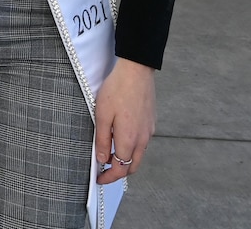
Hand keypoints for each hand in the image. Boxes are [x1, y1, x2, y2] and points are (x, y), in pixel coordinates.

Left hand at [92, 57, 155, 183]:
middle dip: (119, 173)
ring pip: (139, 155)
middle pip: (132, 166)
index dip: (109, 177)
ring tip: (110, 154)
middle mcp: (142, 139)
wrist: (137, 71)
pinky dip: (132, 149)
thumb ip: (102, 140)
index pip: (120, 169)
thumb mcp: (102, 115)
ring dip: (126, 160)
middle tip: (104, 171)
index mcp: (128, 139)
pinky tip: (121, 139)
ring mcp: (149, 131)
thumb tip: (102, 160)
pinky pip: (143, 143)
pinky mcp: (151, 123)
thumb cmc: (117, 90)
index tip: (99, 178)